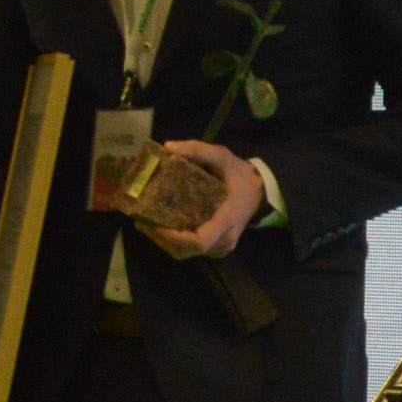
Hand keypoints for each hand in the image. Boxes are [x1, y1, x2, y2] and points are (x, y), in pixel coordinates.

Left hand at [139, 139, 264, 256]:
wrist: (259, 191)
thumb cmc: (239, 175)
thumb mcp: (222, 157)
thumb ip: (198, 150)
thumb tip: (168, 147)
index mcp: (226, 220)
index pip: (199, 241)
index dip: (174, 238)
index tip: (155, 224)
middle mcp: (224, 240)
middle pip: (186, 251)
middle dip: (160, 238)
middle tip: (141, 220)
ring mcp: (221, 247)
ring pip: (185, 253)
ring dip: (163, 241)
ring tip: (146, 222)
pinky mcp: (217, 249)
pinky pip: (191, 251)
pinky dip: (173, 242)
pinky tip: (162, 227)